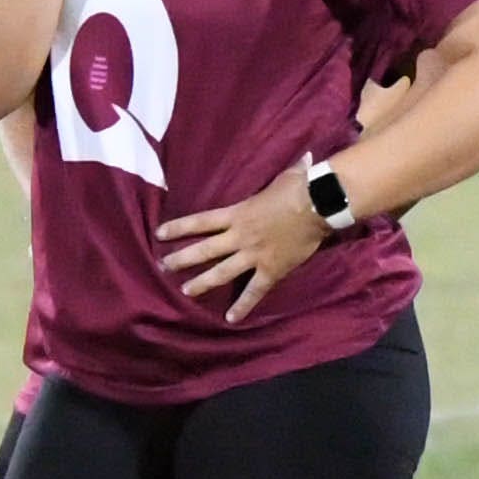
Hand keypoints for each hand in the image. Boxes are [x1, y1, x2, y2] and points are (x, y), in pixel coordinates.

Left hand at [157, 170, 331, 319]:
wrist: (319, 206)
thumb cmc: (299, 187)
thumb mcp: (284, 176)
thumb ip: (285, 171)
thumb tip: (303, 159)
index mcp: (238, 213)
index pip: (201, 221)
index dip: (179, 227)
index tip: (159, 233)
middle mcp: (240, 236)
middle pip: (204, 250)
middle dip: (181, 259)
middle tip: (163, 267)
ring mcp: (254, 255)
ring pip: (222, 272)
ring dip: (202, 283)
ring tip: (185, 291)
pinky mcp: (271, 270)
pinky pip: (254, 291)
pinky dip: (242, 306)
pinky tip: (231, 318)